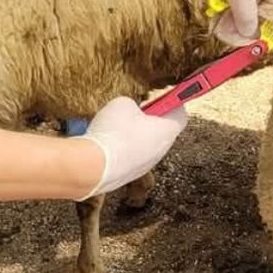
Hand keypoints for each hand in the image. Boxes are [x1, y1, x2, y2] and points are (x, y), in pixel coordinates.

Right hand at [73, 97, 187, 200]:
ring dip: (135, 135)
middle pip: (163, 131)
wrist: (92, 166)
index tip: (161, 97)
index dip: (172, 103)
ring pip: (146, 146)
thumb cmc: (113, 132)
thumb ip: (133, 104)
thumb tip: (130, 110)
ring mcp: (146, 166)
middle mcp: (161, 151)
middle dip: (151, 119)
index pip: (180, 115)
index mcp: (167, 131)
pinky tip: (107, 143)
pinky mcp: (129, 175)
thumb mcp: (123, 103)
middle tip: (136, 111)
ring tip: (116, 127)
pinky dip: (123, 149)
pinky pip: (131, 158)